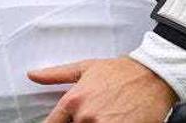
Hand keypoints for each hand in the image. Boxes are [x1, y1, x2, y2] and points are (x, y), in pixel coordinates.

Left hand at [27, 56, 175, 122]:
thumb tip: (33, 75)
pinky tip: (115, 119)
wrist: (152, 75)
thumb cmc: (121, 71)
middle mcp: (85, 116)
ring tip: (107, 113)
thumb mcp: (85, 68)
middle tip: (95, 113)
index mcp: (73, 100)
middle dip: (80, 122)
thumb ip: (56, 75)